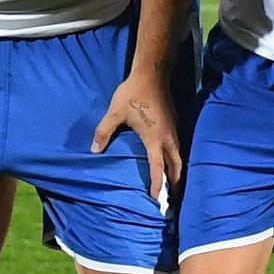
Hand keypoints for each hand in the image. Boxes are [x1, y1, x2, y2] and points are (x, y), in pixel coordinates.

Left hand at [91, 64, 184, 205]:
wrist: (152, 74)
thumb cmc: (133, 93)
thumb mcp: (115, 113)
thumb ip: (104, 132)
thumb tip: (94, 150)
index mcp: (154, 139)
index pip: (158, 168)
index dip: (158, 185)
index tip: (156, 199)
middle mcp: (168, 137)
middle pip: (176, 166)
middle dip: (176, 184)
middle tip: (173, 199)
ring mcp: (174, 130)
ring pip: (180, 157)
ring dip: (178, 172)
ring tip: (175, 185)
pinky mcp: (174, 123)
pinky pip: (179, 147)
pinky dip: (177, 159)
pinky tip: (172, 161)